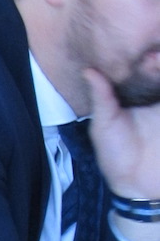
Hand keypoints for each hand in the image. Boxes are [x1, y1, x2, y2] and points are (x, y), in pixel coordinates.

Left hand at [84, 67, 159, 197]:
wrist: (137, 184)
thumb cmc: (115, 156)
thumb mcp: (104, 125)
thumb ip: (101, 98)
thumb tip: (88, 70)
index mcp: (132, 95)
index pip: (139, 68)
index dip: (141, 59)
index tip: (140, 57)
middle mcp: (153, 95)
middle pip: (158, 68)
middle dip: (157, 60)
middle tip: (151, 58)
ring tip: (156, 63)